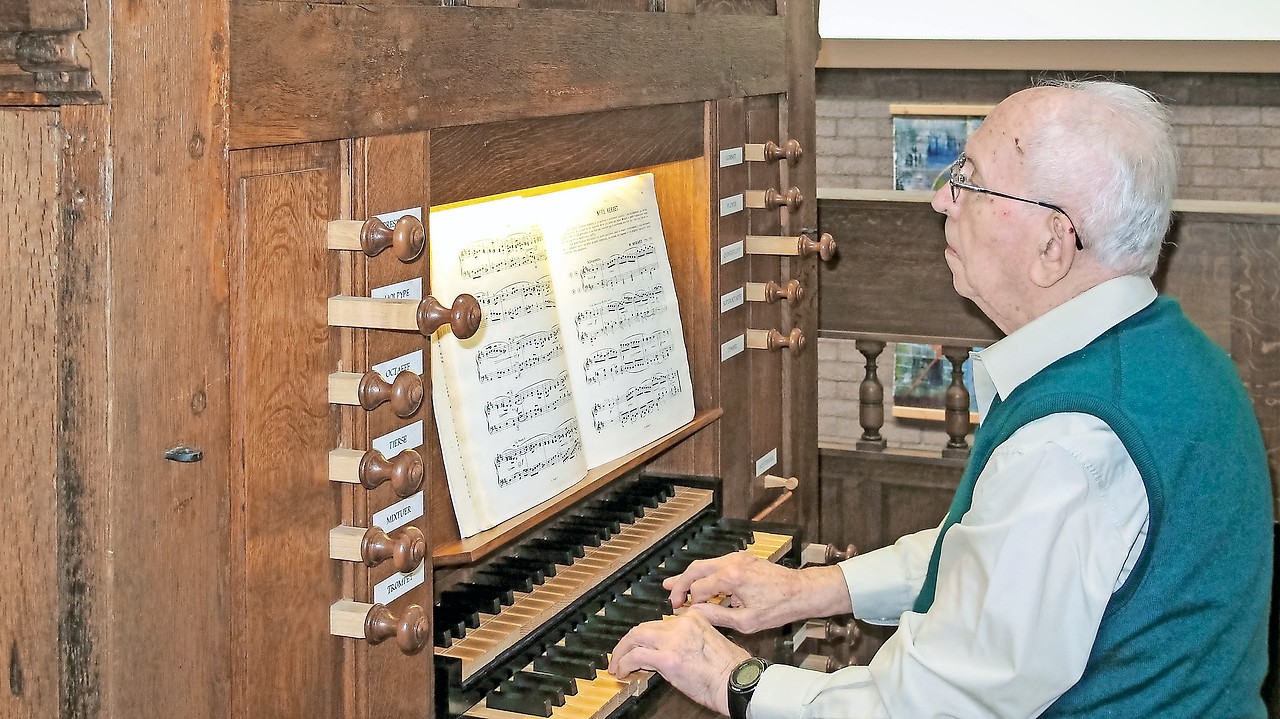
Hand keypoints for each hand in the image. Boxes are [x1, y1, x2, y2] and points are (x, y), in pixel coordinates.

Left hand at [609, 611, 748, 714]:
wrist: (738, 683)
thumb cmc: (732, 671)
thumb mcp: (712, 643)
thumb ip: (689, 640)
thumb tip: (669, 652)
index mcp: (694, 618)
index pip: (661, 623)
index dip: (647, 637)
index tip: (641, 647)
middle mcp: (682, 624)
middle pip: (644, 627)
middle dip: (628, 642)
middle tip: (620, 654)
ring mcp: (673, 640)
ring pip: (635, 637)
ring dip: (621, 651)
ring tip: (617, 664)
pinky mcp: (667, 658)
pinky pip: (636, 656)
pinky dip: (624, 662)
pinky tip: (623, 671)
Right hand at [665, 551, 850, 633]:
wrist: (801, 591)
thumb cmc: (778, 608)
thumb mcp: (746, 621)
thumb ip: (717, 616)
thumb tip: (695, 614)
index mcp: (731, 577)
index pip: (698, 588)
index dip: (689, 602)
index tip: (683, 612)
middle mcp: (731, 563)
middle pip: (695, 569)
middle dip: (680, 584)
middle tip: (669, 597)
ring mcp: (737, 558)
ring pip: (705, 565)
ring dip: (690, 577)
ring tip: (672, 585)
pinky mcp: (743, 559)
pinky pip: (717, 566)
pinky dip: (705, 575)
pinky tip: (699, 584)